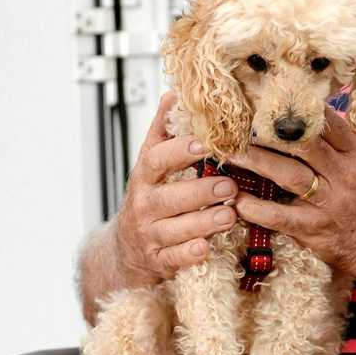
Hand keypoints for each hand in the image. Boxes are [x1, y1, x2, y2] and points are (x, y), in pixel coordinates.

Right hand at [115, 92, 239, 282]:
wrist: (125, 251)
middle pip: (169, 197)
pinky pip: (174, 259)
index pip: (156, 159)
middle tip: (229, 184)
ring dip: (203, 223)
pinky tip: (207, 248)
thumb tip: (174, 92)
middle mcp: (144, 205)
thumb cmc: (150, 198)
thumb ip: (163, 132)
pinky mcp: (159, 262)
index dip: (178, 151)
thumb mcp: (151, 165)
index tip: (204, 142)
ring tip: (230, 214)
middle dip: (200, 191)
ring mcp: (150, 235)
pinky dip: (190, 254)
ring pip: (175, 230)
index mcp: (144, 177)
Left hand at [229, 107, 355, 277]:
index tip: (265, 101)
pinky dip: (256, 208)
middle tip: (238, 125)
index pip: (325, 121)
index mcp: (353, 151)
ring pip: (289, 175)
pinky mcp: (315, 228)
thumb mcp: (354, 162)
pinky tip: (236, 200)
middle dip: (268, 133)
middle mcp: (343, 173)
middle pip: (303, 144)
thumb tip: (290, 113)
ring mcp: (329, 202)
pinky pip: (281, 216)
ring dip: (256, 162)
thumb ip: (329, 140)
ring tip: (230, 154)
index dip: (294, 110)